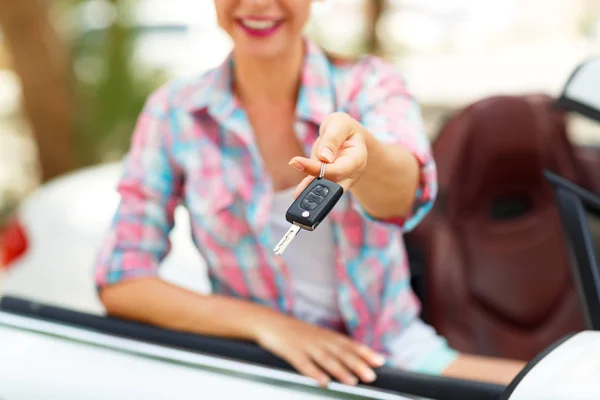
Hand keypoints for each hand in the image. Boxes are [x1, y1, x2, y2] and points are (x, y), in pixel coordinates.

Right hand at [254, 314, 385, 386]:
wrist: (270, 322)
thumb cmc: (296, 333)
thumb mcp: (317, 336)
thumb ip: (333, 346)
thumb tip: (355, 359)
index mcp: (326, 336)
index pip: (349, 344)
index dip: (365, 353)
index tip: (380, 361)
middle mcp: (319, 340)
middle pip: (341, 353)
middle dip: (357, 364)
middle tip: (371, 376)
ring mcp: (305, 346)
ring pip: (325, 359)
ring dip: (340, 370)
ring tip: (352, 381)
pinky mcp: (291, 353)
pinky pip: (304, 364)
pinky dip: (314, 373)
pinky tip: (323, 382)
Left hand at [289, 112, 367, 197]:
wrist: (344, 134)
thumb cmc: (342, 128)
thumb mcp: (340, 124)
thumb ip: (333, 138)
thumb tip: (323, 157)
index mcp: (357, 159)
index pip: (339, 169)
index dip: (320, 169)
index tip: (298, 162)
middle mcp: (349, 172)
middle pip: (334, 184)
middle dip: (318, 189)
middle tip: (299, 192)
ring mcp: (339, 178)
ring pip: (324, 188)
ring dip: (310, 191)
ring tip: (297, 195)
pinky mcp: (326, 178)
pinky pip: (317, 185)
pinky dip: (307, 188)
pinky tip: (298, 194)